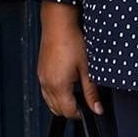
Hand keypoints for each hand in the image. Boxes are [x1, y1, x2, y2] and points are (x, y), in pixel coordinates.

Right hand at [37, 1, 102, 117]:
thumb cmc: (72, 40)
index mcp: (58, 85)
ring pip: (49, 102)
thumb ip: (91, 92)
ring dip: (62, 103)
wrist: (58, 23)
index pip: (68, 112)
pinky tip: (66, 85)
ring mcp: (41, 77)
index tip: (90, 109)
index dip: (81, 114)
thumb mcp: (87, 68)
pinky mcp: (40, 71)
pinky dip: (55, 94)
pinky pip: (46, 91)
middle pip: (57, 110)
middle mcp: (46, 83)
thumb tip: (97, 108)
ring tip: (76, 93)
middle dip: (71, 110)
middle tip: (85, 102)